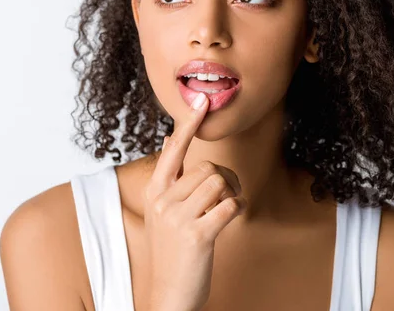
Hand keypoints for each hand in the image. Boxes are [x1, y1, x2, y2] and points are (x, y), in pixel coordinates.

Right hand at [143, 92, 246, 310]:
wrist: (169, 293)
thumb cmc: (171, 249)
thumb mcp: (161, 211)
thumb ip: (169, 176)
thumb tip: (171, 138)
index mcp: (155, 192)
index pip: (173, 151)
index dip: (188, 125)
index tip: (200, 102)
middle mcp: (163, 201)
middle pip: (208, 168)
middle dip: (226, 179)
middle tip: (228, 195)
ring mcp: (178, 218)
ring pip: (220, 183)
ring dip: (232, 194)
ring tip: (226, 209)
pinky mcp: (197, 235)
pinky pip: (230, 205)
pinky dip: (238, 209)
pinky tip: (230, 219)